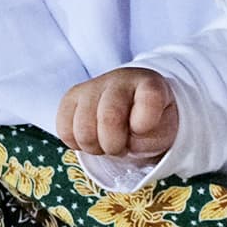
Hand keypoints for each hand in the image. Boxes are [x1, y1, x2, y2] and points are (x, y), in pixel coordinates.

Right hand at [56, 68, 179, 159]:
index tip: (142, 129)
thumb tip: (124, 139)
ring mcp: (92, 86)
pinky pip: (64, 131)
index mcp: (150, 85)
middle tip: (122, 145)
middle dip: (115, 145)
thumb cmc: (148, 123)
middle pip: (109, 119)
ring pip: (83, 130)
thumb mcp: (162, 133)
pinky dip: (77, 144)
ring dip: (96, 147)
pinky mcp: (70, 97)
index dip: (144, 124)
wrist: (132, 109)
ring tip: (106, 141)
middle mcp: (120, 79)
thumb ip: (149, 138)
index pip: (149, 100)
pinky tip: (92, 136)